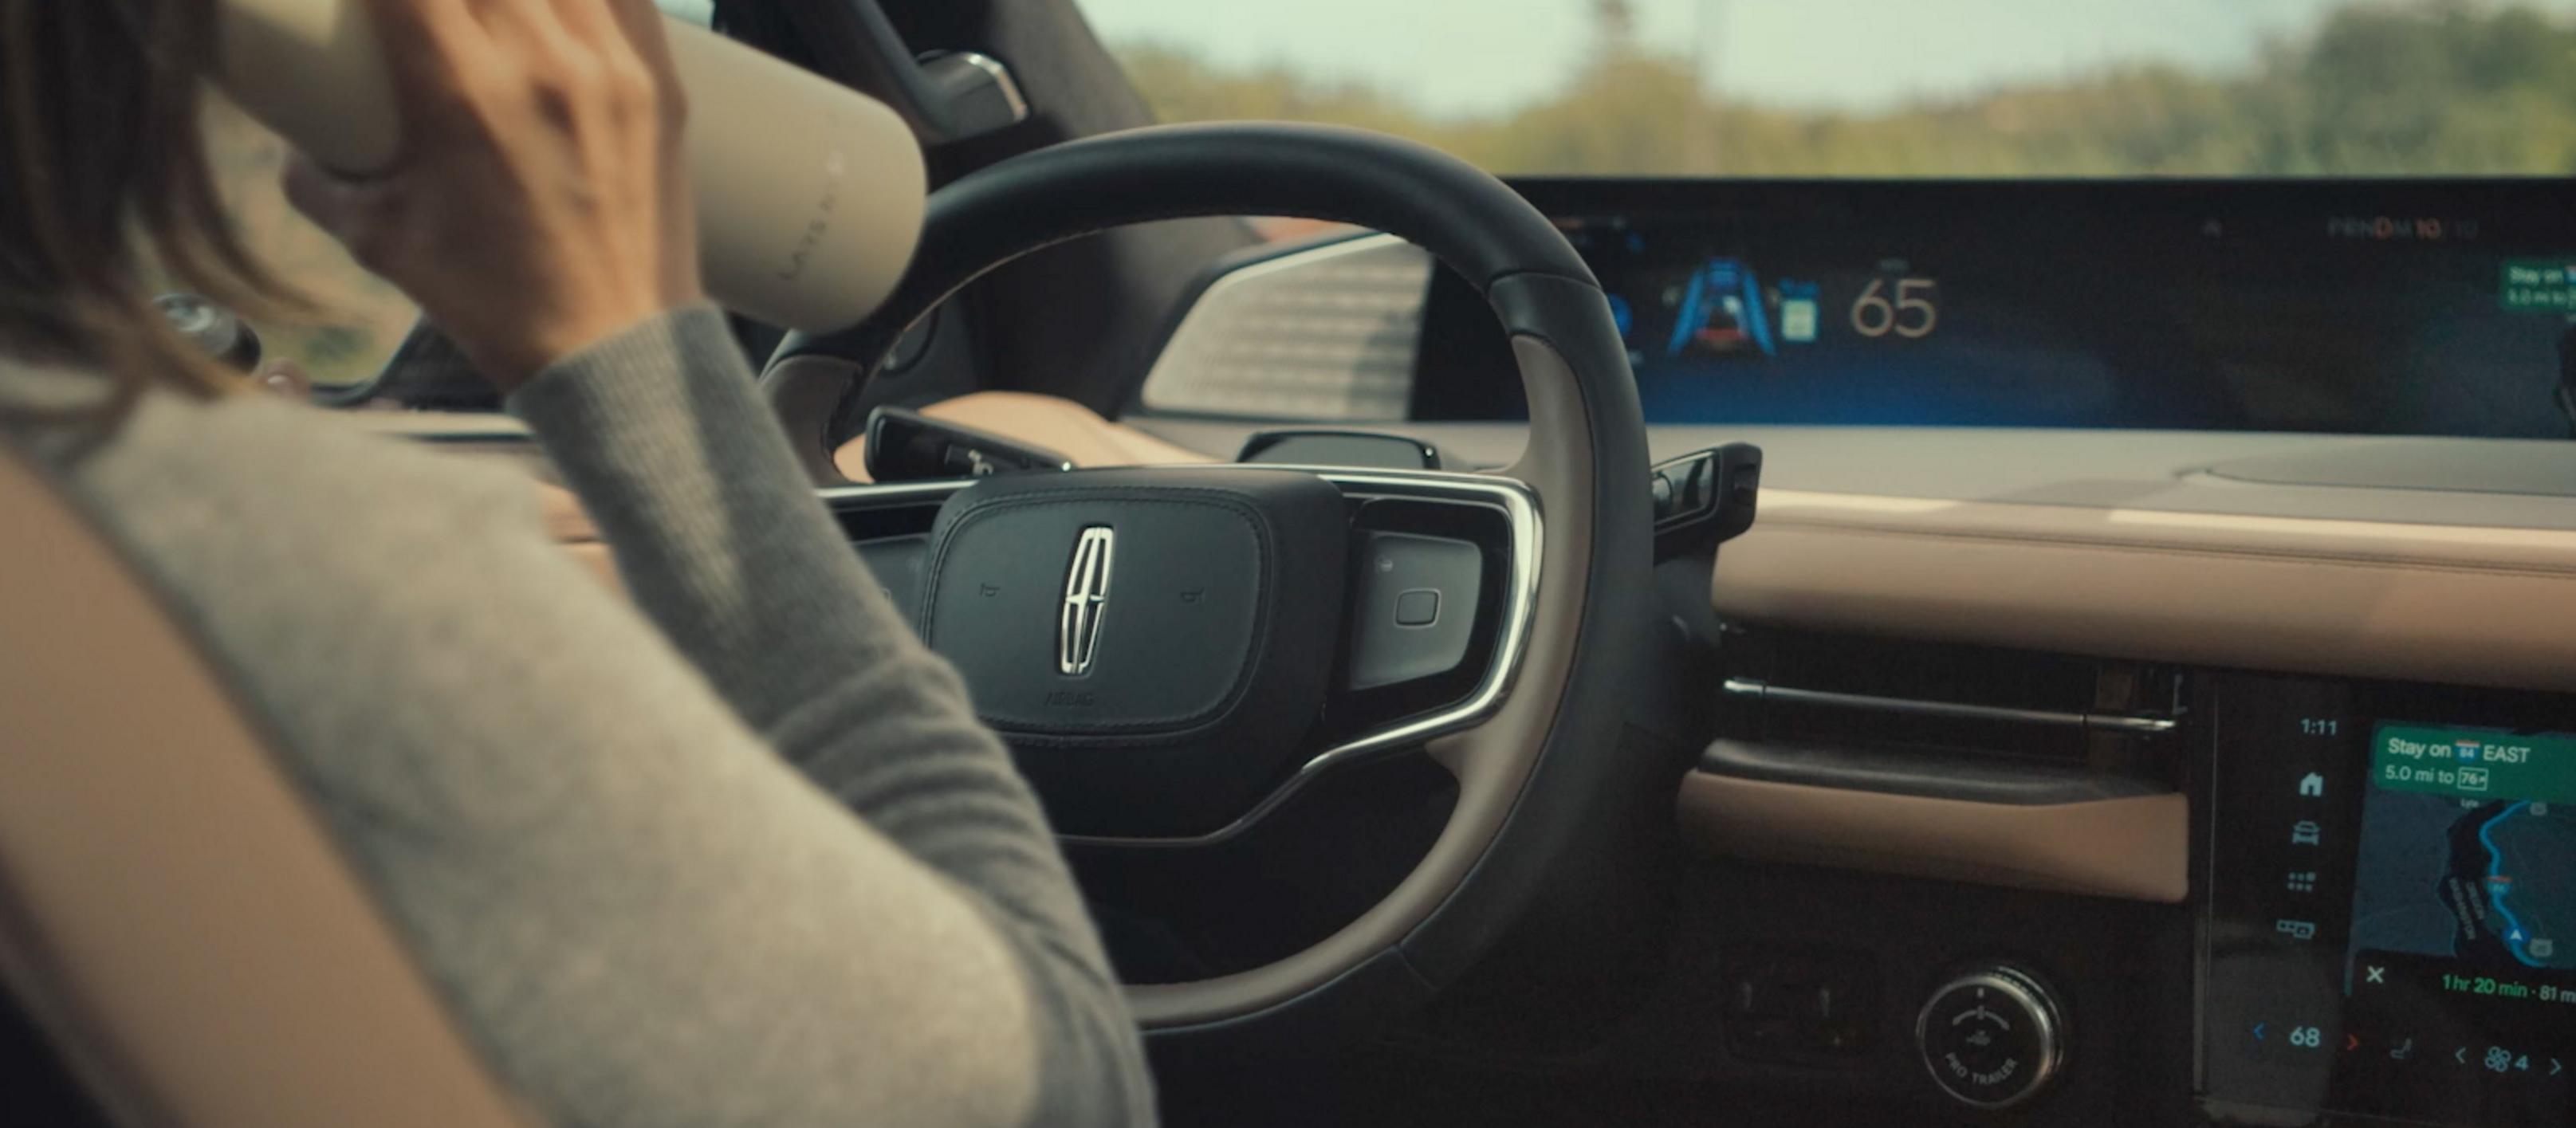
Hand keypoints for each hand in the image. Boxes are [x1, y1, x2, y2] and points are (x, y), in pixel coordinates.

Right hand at [285, 0, 699, 390]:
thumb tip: (292, 148)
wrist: (614, 352)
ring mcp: (611, 67)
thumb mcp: (379, 241)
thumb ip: (319, 181)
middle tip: (429, 15)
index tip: (376, 4)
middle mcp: (542, 61)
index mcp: (461, 89)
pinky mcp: (661, 84)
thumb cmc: (492, 304)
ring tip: (491, 19)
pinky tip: (557, 13)